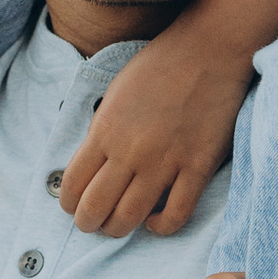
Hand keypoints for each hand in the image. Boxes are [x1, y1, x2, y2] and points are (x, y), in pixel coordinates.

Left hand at [55, 14, 255, 236]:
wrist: (209, 49)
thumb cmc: (160, 65)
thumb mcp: (115, 92)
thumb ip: (102, 129)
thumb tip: (93, 163)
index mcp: (104, 130)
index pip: (72, 184)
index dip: (68, 203)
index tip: (73, 206)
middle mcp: (130, 151)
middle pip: (96, 208)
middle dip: (87, 223)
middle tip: (92, 223)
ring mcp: (165, 162)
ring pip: (130, 218)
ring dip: (117, 229)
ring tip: (118, 225)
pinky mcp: (197, 167)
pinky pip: (177, 214)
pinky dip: (161, 227)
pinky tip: (154, 220)